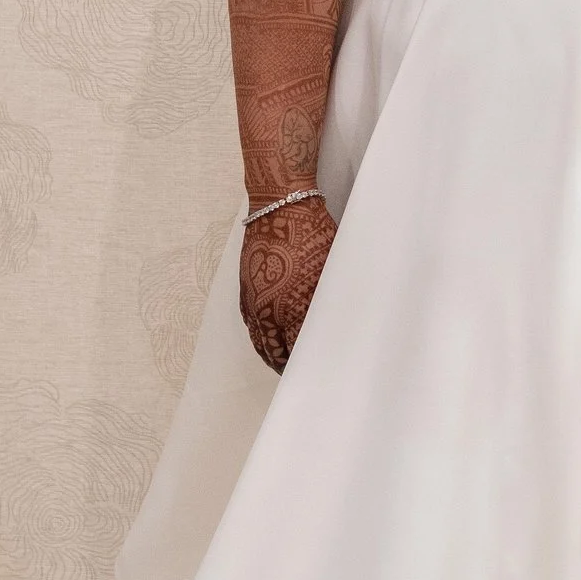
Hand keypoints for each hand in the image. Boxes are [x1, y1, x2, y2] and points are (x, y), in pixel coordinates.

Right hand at [240, 200, 335, 372]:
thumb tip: (334, 324)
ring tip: (286, 364)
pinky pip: (251, 325)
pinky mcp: (246, 289)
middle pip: (275, 351)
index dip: (309, 358)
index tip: (322, 367)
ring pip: (260, 340)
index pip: (298, 348)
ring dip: (272, 354)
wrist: (279, 206)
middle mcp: (266, 309)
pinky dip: (261, 337)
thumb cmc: (312, 234)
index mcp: (289, 307)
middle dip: (288, 365)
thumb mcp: (328, 271)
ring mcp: (253, 300)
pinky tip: (270, 340)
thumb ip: (327, 302)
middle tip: (303, 373)